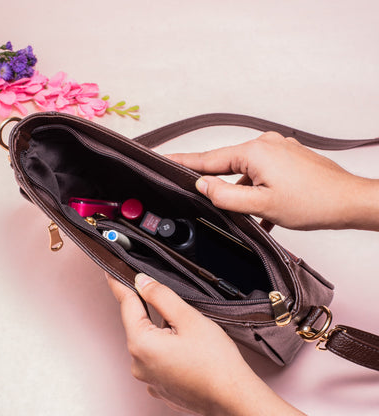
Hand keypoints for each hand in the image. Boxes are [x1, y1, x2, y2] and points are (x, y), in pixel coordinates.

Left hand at [106, 272, 303, 415]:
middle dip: (150, 308)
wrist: (234, 398)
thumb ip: (160, 295)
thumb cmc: (216, 363)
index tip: (111, 272)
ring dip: (161, 329)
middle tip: (169, 300)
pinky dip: (166, 347)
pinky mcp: (161, 386)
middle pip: (138, 323)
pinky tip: (186, 348)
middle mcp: (139, 364)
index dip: (120, 285)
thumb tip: (141, 281)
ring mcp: (149, 378)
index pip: (126, 304)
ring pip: (149, 340)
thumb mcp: (188, 317)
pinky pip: (156, 358)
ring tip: (187, 331)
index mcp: (141, 344)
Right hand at [167, 132, 378, 230]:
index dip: (184, 161)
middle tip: (198, 191)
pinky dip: (257, 190)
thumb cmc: (313, 202)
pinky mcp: (287, 158)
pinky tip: (262, 210)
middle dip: (215, 181)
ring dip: (242, 192)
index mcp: (254, 151)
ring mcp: (278, 150)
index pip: (208, 159)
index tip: (165, 157)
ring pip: (246, 172)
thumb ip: (225, 195)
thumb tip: (202, 186)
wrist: (349, 201)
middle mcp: (265, 144)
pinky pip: (262, 173)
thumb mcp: (261, 204)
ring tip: (247, 212)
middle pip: (227, 164)